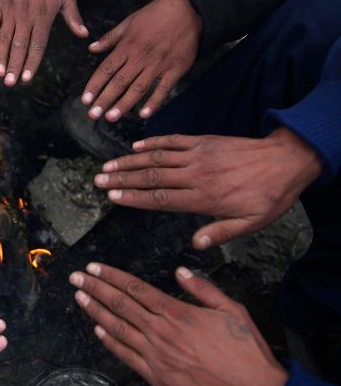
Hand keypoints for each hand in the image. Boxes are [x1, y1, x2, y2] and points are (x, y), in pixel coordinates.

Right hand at [0, 0, 87, 86]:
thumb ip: (74, 17)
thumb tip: (84, 36)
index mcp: (44, 16)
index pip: (38, 45)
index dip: (31, 63)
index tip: (25, 79)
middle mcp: (26, 14)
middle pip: (20, 45)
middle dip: (14, 66)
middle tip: (9, 83)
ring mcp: (11, 8)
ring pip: (4, 37)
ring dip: (0, 56)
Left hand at [69, 263, 287, 385]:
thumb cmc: (246, 353)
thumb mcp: (231, 310)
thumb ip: (202, 288)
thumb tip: (180, 272)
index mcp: (178, 313)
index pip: (136, 289)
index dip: (112, 276)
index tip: (95, 268)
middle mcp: (162, 333)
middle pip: (120, 305)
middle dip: (95, 288)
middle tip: (76, 277)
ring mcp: (156, 356)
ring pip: (118, 328)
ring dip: (95, 311)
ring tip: (79, 297)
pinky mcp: (156, 377)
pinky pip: (126, 356)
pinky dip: (110, 341)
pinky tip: (98, 329)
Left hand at [83, 0, 201, 120]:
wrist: (190, 8)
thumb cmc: (157, 14)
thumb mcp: (130, 21)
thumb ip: (110, 38)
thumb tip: (91, 48)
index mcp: (128, 46)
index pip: (106, 69)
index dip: (94, 85)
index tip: (85, 100)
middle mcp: (141, 57)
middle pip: (119, 82)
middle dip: (104, 100)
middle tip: (93, 115)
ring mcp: (159, 64)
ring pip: (138, 88)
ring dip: (124, 104)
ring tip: (111, 117)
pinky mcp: (176, 69)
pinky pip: (163, 89)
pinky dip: (154, 102)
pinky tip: (143, 115)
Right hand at [93, 128, 321, 248]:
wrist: (287, 160)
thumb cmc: (269, 195)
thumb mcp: (252, 223)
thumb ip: (221, 232)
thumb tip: (195, 244)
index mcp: (204, 197)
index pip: (161, 198)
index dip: (134, 197)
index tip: (112, 197)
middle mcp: (196, 174)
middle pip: (151, 176)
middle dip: (122, 179)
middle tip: (99, 180)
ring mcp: (198, 155)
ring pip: (157, 158)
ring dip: (129, 161)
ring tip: (108, 165)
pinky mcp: (203, 142)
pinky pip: (173, 141)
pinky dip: (152, 143)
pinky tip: (135, 148)